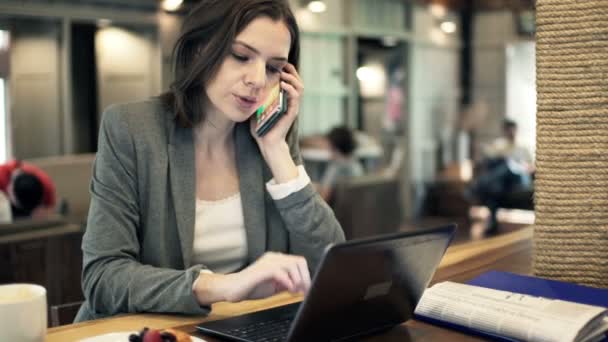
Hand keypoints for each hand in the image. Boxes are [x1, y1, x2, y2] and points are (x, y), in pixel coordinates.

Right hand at [193, 252, 310, 304]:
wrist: (231, 289)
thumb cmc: (251, 287)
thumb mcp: (274, 286)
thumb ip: (287, 283)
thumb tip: (302, 286)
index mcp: (277, 260)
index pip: (298, 261)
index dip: (306, 275)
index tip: (307, 288)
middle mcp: (273, 258)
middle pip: (298, 261)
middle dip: (304, 277)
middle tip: (304, 291)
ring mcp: (267, 262)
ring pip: (291, 265)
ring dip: (297, 280)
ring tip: (295, 291)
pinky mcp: (262, 270)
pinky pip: (280, 272)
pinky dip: (287, 282)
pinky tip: (288, 290)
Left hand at [249, 63, 303, 150]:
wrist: (266, 142)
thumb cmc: (261, 127)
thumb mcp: (256, 107)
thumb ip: (255, 97)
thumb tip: (245, 84)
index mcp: (283, 99)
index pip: (290, 81)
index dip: (287, 71)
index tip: (278, 64)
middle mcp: (290, 101)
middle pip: (297, 81)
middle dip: (292, 71)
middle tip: (283, 65)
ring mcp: (292, 106)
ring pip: (299, 87)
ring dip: (293, 78)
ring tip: (283, 74)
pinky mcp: (292, 112)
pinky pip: (295, 98)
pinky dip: (291, 89)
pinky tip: (283, 84)